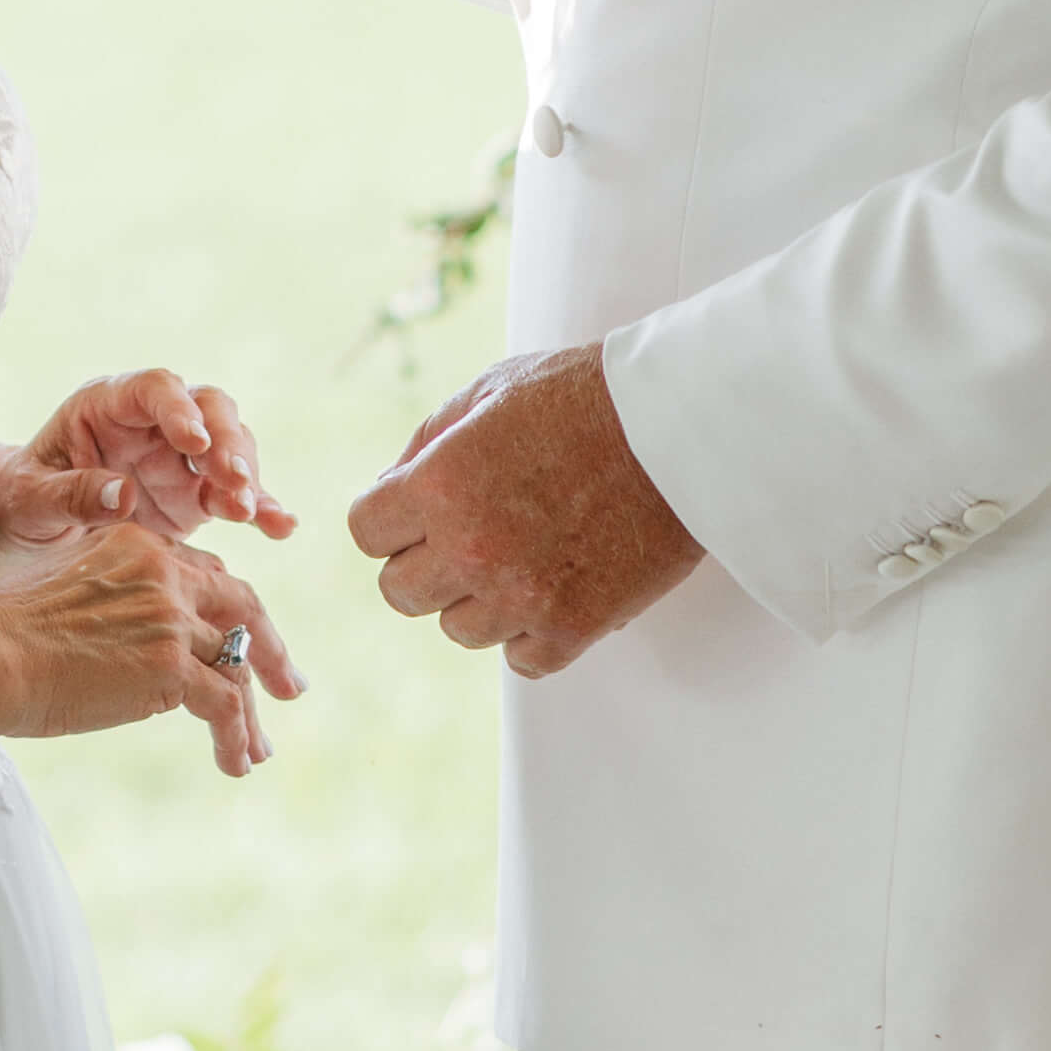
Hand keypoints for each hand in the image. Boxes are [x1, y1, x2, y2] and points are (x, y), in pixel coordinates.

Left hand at [0, 367, 288, 549]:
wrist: (30, 530)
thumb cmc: (22, 500)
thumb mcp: (30, 500)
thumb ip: (70, 494)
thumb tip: (123, 495)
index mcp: (108, 404)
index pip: (154, 388)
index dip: (179, 409)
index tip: (194, 444)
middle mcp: (154, 423)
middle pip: (209, 410)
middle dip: (227, 442)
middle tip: (233, 482)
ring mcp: (181, 458)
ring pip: (232, 447)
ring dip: (247, 477)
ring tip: (252, 513)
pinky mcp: (197, 494)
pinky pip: (236, 495)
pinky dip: (260, 509)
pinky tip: (281, 527)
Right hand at [0, 515, 299, 774]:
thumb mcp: (57, 590)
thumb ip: (103, 605)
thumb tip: (117, 650)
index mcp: (134, 544)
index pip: (199, 573)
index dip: (222, 612)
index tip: (235, 642)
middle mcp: (164, 571)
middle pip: (240, 605)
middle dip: (268, 647)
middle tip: (287, 686)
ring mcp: (173, 618)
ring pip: (236, 664)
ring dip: (251, 713)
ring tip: (259, 750)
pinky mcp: (173, 667)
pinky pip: (226, 705)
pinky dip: (237, 737)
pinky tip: (235, 764)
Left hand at [347, 343, 707, 677]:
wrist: (685, 428)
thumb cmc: (589, 397)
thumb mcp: (490, 391)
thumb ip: (428, 442)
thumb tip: (390, 488)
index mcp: (439, 485)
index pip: (366, 533)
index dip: (391, 518)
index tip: (421, 510)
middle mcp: (470, 549)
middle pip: (400, 592)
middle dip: (426, 562)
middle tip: (471, 535)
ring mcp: (521, 596)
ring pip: (458, 630)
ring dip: (480, 599)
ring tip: (524, 556)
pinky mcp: (573, 628)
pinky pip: (521, 660)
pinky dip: (533, 633)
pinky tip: (555, 588)